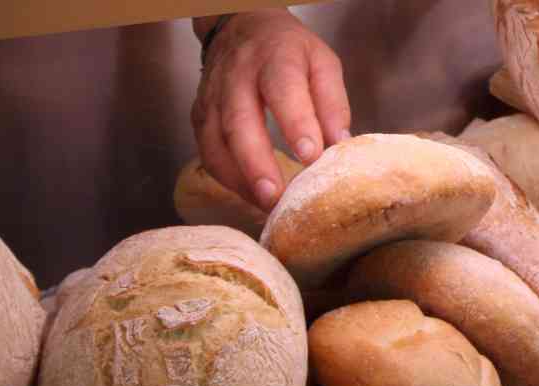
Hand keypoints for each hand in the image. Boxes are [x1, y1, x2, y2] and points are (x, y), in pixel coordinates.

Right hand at [192, 9, 350, 211]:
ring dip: (239, 179)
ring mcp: (212, 97)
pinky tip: (250, 196)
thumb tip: (339, 144)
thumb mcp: (322, 62)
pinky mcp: (199, 115)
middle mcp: (236, 77)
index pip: (283, 90)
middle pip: (239, 121)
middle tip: (276, 197)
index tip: (310, 157)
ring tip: (265, 206)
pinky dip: (227, 178)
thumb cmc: (288, 50)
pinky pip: (207, 152)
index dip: (296, 124)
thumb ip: (332, 102)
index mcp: (274, 58)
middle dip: (256, 164)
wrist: (239, 26)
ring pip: (215, 142)